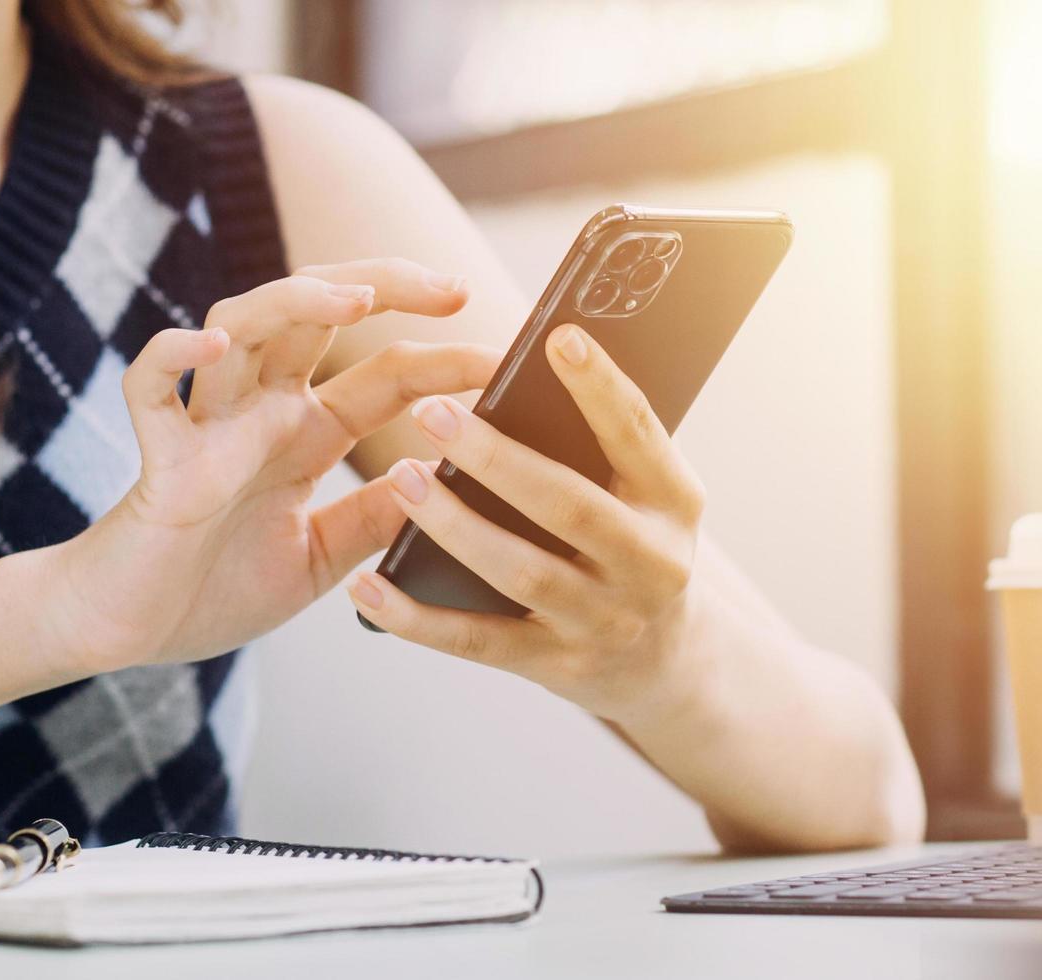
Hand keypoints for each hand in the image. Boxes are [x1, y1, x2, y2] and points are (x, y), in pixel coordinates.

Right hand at [35, 259, 496, 670]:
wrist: (124, 636)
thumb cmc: (213, 591)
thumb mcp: (324, 557)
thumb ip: (377, 517)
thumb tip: (441, 472)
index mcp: (302, 435)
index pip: (384, 375)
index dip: (443, 356)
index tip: (506, 356)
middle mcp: (257, 414)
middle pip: (316, 316)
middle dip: (383, 285)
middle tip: (453, 289)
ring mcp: (206, 427)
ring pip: (240, 325)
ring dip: (295, 301)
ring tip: (353, 298)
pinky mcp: (158, 460)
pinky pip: (151, 388)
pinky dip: (174, 354)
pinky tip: (213, 343)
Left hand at [343, 323, 714, 725]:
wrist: (665, 663)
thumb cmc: (637, 547)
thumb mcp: (651, 498)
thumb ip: (608, 450)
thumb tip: (531, 375)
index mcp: (674, 502)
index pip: (639, 435)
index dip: (601, 388)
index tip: (557, 338)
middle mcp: (651, 563)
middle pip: (570, 507)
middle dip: (499, 459)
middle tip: (434, 412)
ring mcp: (604, 620)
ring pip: (521, 571)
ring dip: (455, 524)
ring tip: (403, 477)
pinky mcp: (557, 664)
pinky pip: (477, 641)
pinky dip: (416, 618)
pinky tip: (367, 588)